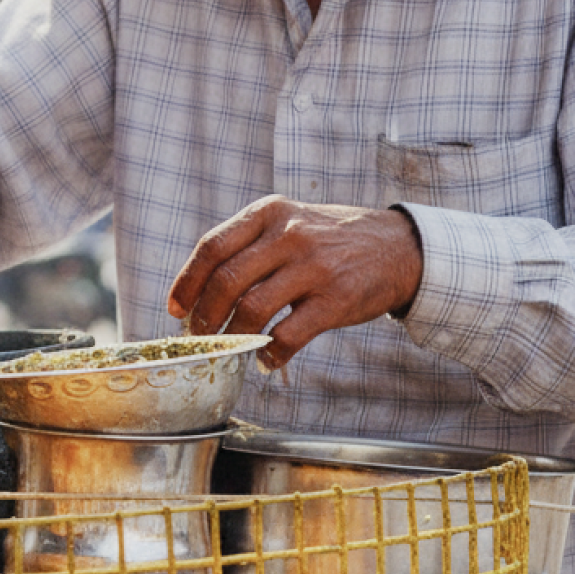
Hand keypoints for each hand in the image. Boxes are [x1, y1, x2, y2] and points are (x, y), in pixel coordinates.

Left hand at [166, 196, 424, 369]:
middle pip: (225, 281)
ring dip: (233, 337)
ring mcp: (314, 267)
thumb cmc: (331, 240)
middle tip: (200, 335)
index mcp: (269, 213)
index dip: (186, 282)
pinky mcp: (336, 299)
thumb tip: (199, 289)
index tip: (176, 308)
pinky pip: (289, 335)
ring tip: (230, 348)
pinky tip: (267, 360)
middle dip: (204, 316)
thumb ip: (249, 245)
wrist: (398, 247)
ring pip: (252, 309)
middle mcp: (289, 235)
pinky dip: (271, 354)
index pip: (211, 247)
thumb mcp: (289, 221)